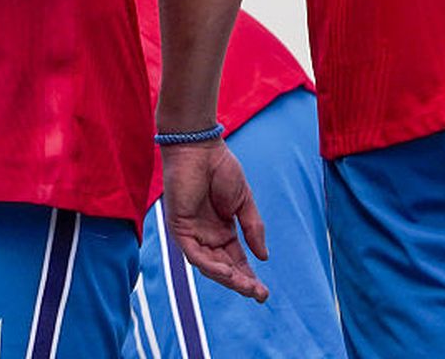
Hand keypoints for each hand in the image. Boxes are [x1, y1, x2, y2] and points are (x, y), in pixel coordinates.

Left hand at [162, 141, 269, 300]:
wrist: (200, 148)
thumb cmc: (221, 169)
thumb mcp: (244, 201)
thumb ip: (253, 229)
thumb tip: (264, 257)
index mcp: (222, 230)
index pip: (236, 260)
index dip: (249, 275)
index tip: (264, 292)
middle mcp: (207, 237)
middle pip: (225, 267)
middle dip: (241, 282)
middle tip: (259, 295)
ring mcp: (192, 235)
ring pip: (210, 265)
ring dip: (228, 278)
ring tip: (247, 287)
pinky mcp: (179, 230)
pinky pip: (194, 254)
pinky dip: (210, 265)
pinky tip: (226, 272)